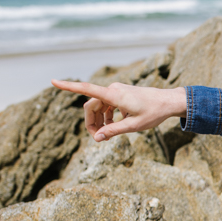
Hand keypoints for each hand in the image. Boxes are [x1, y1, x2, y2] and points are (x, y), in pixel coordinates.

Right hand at [51, 80, 186, 141]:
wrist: (168, 102)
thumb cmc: (153, 113)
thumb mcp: (134, 126)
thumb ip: (113, 131)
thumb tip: (96, 138)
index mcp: (114, 95)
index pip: (86, 89)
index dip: (68, 86)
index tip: (53, 82)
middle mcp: (113, 90)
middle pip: (91, 106)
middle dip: (91, 122)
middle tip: (98, 138)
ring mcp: (116, 91)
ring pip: (98, 106)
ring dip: (99, 120)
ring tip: (108, 134)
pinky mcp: (120, 94)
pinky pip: (106, 105)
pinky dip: (106, 116)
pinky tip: (114, 126)